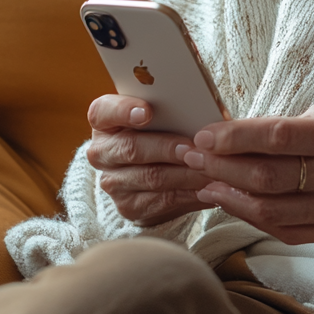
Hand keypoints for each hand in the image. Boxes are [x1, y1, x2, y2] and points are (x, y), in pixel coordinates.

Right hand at [86, 94, 217, 226]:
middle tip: (193, 147)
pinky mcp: (128, 206)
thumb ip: (171, 107)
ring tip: (211, 167)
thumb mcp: (162, 114)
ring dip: (185, 173)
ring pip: (151, 177)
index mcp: (104, 120)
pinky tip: (209, 186)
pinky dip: (189, 192)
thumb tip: (202, 109)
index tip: (146, 112)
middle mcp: (102, 151)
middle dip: (166, 147)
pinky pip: (162, 200)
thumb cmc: (163, 130)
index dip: (123, 110)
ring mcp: (112, 182)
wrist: (157, 170)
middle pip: (131, 148)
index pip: (104, 111)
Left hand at [180, 103, 313, 253]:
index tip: (205, 133)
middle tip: (191, 155)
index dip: (235, 136)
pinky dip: (250, 217)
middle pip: (265, 174)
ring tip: (203, 181)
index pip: (277, 136)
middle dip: (221, 164)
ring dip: (228, 195)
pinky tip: (230, 203)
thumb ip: (303, 126)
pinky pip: (282, 229)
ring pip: (268, 207)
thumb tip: (253, 129)